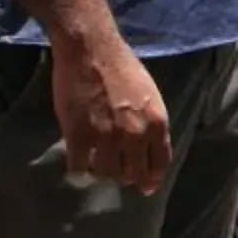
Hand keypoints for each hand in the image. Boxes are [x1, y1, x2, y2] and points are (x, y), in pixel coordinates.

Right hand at [52, 27, 172, 189]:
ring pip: (106, 173)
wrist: (91, 50)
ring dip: (100, 171)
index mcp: (157, 124)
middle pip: (133, 174)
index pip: (159, 164)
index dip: (151, 179)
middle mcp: (135, 135)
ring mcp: (107, 137)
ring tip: (94, 160)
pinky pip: (80, 167)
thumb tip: (148, 152)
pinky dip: (78, 168)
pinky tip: (77, 160)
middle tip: (114, 169)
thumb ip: (151, 125)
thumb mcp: (150, 97)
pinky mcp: (79, 135)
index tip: (145, 187)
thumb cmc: (122, 68)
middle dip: (125, 176)